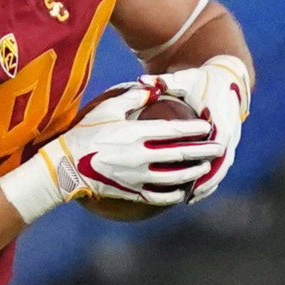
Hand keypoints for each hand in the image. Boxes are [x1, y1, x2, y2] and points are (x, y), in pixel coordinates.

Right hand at [39, 96, 225, 207]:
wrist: (65, 166)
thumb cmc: (85, 133)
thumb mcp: (108, 109)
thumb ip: (134, 97)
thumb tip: (154, 88)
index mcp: (136, 134)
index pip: (174, 131)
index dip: (194, 128)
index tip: (208, 126)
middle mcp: (140, 156)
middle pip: (181, 155)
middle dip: (203, 151)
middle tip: (219, 148)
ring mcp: (136, 177)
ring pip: (174, 177)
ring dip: (193, 173)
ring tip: (204, 168)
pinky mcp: (131, 192)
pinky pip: (158, 196)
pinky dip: (174, 194)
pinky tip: (183, 191)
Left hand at [151, 54, 250, 200]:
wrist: (225, 77)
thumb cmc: (200, 79)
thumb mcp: (184, 79)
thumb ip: (164, 82)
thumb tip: (142, 81)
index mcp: (220, 117)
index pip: (218, 144)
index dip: (206, 162)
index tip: (193, 171)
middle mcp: (230, 131)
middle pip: (222, 162)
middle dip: (208, 180)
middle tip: (190, 195)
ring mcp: (231, 138)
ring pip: (223, 167)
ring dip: (209, 184)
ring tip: (190, 198)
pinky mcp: (228, 143)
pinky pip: (220, 165)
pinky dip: (210, 179)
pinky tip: (193, 192)